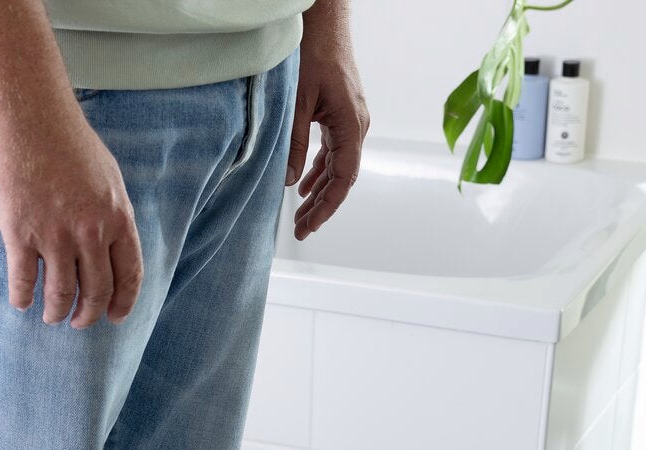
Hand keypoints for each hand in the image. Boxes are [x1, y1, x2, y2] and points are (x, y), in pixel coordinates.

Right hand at [0, 107, 142, 328]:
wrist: (28, 115)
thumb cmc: (67, 139)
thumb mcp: (106, 176)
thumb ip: (110, 213)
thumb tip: (109, 244)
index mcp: (117, 217)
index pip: (129, 274)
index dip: (123, 302)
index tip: (115, 317)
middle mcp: (91, 231)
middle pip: (96, 291)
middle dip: (88, 315)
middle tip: (79, 322)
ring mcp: (55, 234)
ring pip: (61, 293)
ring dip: (56, 312)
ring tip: (51, 316)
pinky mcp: (20, 232)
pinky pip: (23, 280)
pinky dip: (22, 297)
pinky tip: (21, 302)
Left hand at [286, 3, 368, 239]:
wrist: (326, 23)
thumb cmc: (315, 54)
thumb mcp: (298, 102)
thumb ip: (294, 143)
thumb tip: (290, 181)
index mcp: (352, 125)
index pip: (343, 178)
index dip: (327, 206)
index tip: (310, 226)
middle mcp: (356, 126)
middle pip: (342, 178)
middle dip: (322, 206)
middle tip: (301, 229)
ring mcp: (350, 121)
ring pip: (338, 166)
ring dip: (320, 190)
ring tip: (302, 214)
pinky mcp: (340, 115)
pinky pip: (333, 151)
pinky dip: (320, 170)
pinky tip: (306, 184)